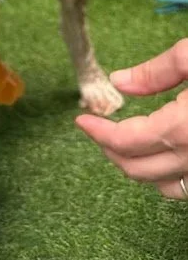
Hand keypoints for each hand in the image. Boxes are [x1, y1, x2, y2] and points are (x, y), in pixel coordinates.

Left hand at [76, 39, 187, 199]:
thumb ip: (154, 72)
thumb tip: (118, 82)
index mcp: (181, 129)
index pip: (125, 142)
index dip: (98, 132)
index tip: (81, 121)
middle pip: (138, 169)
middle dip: (110, 149)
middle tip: (96, 129)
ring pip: (163, 186)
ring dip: (138, 167)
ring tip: (123, 143)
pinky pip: (185, 187)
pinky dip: (167, 176)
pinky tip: (160, 154)